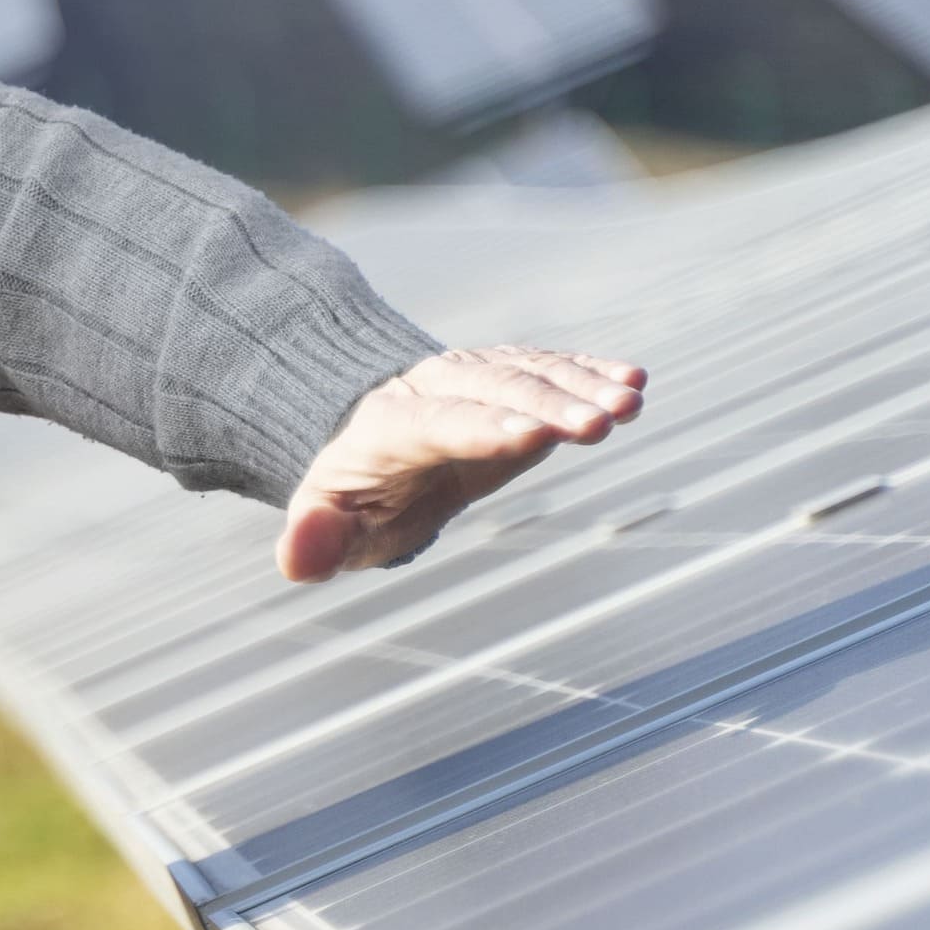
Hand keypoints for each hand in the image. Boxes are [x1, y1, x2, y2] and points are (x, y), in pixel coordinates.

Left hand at [280, 346, 648, 581]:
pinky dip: (588, 371)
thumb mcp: (326, 525)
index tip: (533, 437)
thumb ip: (314, 541)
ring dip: (580, 383)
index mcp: (384, 429)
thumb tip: (295, 561)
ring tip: (632, 399)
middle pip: (490, 389)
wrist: (364, 434)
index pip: (434, 424)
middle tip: (603, 422)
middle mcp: (431, 391)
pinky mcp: (508, 379)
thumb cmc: (350, 496)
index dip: (481, 429)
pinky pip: (547, 368)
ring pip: (525, 371)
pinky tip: (635, 380)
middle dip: (546, 403)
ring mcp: (472, 379)